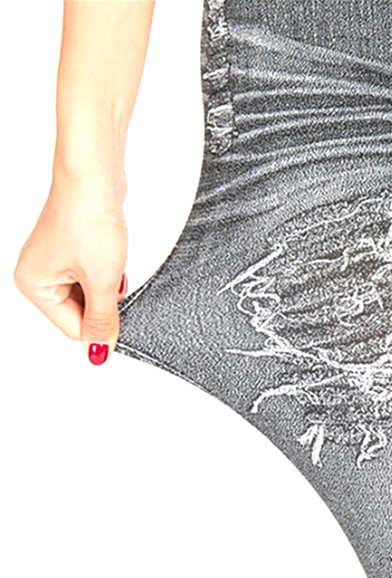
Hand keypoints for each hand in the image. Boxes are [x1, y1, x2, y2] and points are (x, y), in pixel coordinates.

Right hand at [14, 172, 128, 365]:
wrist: (95, 175)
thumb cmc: (88, 218)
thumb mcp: (102, 281)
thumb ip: (102, 320)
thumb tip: (99, 350)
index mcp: (33, 286)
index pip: (72, 329)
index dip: (101, 328)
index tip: (122, 322)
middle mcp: (37, 274)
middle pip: (80, 313)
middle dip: (105, 303)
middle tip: (113, 281)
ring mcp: (54, 261)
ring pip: (90, 295)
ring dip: (108, 287)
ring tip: (110, 263)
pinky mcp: (73, 248)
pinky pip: (94, 276)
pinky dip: (108, 272)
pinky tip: (111, 256)